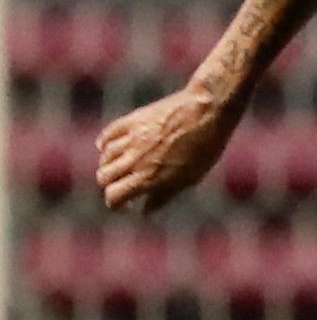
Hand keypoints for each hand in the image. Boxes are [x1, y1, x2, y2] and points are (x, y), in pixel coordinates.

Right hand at [95, 85, 242, 212]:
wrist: (210, 108)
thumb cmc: (206, 146)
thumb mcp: (190, 178)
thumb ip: (164, 196)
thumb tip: (145, 211)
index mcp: (148, 177)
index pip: (113, 197)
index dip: (116, 203)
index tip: (124, 202)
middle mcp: (134, 160)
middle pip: (103, 177)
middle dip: (110, 183)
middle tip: (123, 182)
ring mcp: (132, 138)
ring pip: (104, 157)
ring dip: (109, 163)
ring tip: (121, 164)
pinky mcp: (133, 120)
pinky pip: (107, 134)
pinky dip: (105, 142)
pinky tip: (110, 146)